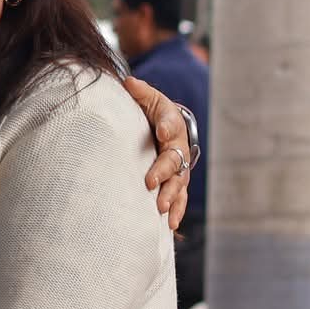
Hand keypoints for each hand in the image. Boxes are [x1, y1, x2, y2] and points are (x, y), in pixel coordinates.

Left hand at [123, 76, 190, 228]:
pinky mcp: (176, 181)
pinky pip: (179, 197)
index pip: (169, 121)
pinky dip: (175, 210)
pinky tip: (169, 225)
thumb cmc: (152, 111)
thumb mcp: (147, 98)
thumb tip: (129, 83)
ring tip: (160, 208)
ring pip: (178, 182)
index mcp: (170, 122)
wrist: (168, 125)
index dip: (165, 124)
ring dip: (170, 196)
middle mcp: (178, 145)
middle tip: (150, 182)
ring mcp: (180, 165)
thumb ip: (140, 92)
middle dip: (163, 171)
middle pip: (174, 158)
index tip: (160, 131)